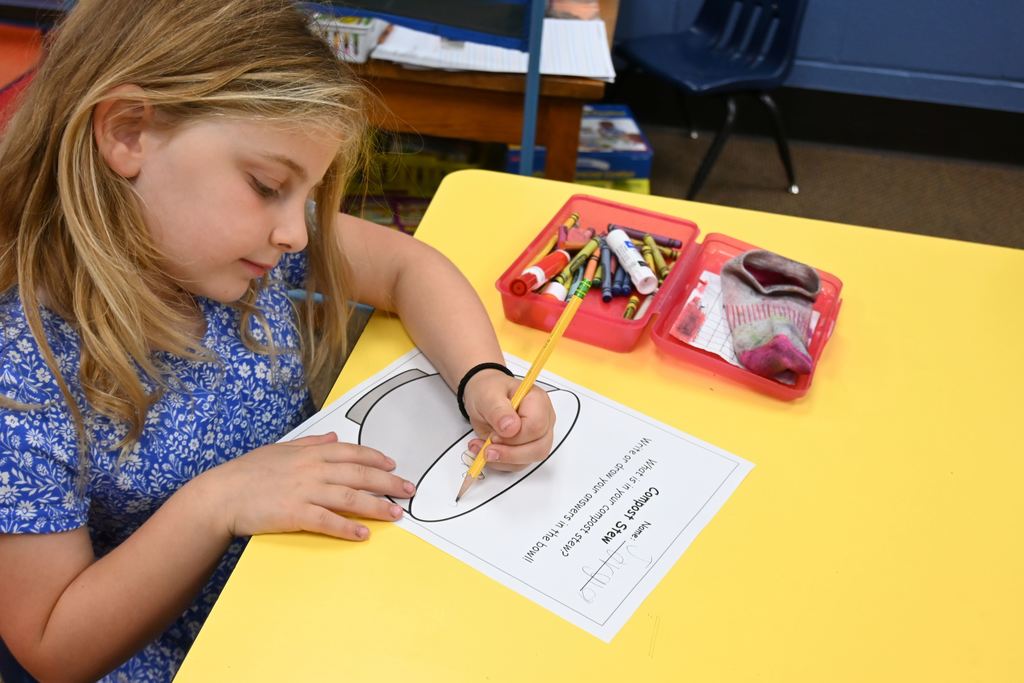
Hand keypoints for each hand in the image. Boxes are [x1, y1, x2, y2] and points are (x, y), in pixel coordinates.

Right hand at [196, 433, 415, 540]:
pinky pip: (328, 521)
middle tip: (409, 491)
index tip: (394, 466)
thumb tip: (333, 437)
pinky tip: (363, 535)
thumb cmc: (247, 472)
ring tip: (396, 514)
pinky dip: (347, 528)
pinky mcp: (295, 514)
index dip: (376, 459)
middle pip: (359, 475)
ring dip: (376, 506)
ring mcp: (305, 492)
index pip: (351, 453)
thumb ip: (310, 444)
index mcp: (310, 453)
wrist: (220, 495)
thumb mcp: (280, 449)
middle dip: (388, 482)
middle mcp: (312, 470)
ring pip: (350, 497)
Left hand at [461, 369, 554, 471]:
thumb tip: (510, 428)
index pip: (536, 427)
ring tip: (481, 448)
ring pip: (528, 460)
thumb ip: (498, 411)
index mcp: (538, 401)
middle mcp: (543, 420)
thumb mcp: (487, 396)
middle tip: (487, 448)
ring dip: (502, 460)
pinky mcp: (528, 448)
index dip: (515, 437)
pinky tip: (485, 450)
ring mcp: (538, 436)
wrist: (483, 397)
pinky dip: (499, 462)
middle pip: (538, 448)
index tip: (494, 435)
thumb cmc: (488, 391)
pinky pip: (518, 464)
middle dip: (509, 454)